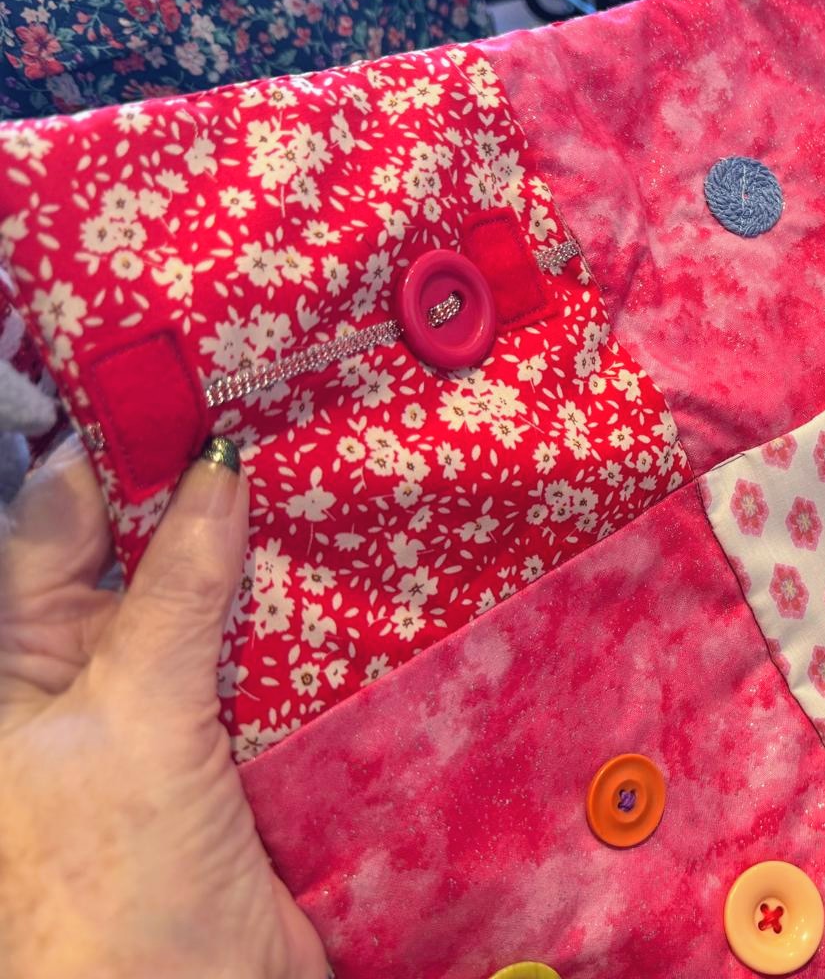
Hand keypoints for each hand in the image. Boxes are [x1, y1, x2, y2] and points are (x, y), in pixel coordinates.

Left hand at [0, 439, 325, 978]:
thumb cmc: (108, 884)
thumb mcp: (131, 718)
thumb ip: (175, 591)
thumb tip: (214, 470)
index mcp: (12, 668)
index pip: (52, 529)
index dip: (109, 453)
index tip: (183, 376)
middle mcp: (83, 675)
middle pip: (142, 555)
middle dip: (197, 489)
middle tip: (272, 397)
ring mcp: (167, 707)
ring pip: (215, 600)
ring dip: (264, 547)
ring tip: (326, 457)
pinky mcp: (241, 738)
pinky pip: (271, 652)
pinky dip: (307, 609)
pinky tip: (353, 554)